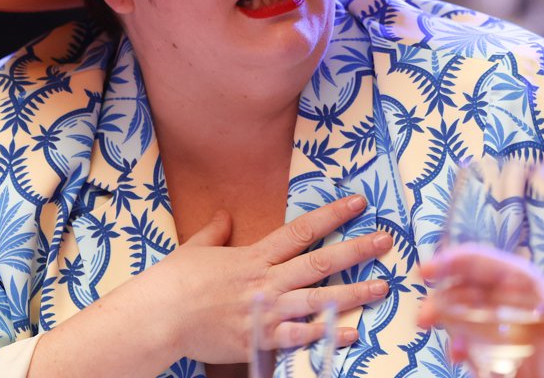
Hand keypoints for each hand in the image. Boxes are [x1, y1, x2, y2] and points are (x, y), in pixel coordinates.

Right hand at [149, 194, 391, 365]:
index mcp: (254, 256)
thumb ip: (216, 231)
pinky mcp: (260, 340)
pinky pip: (300, 338)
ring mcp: (266, 311)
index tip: (358, 203)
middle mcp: (266, 281)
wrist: (158, 317)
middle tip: (385, 241)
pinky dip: (327, 336)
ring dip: (353, 294)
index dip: (332, 215)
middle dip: (356, 250)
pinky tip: (352, 333)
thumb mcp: (195, 247)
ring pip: (318, 300)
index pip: (301, 230)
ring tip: (382, 288)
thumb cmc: (173, 281)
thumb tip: (225, 214)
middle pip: (320, 262)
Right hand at [419, 246, 543, 377]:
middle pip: (467, 286)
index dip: (456, 261)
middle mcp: (510, 304)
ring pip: (461, 312)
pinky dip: (456, 345)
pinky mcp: (492, 353)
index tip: (429, 270)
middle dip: (441, 293)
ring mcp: (498, 329)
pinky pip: (466, 343)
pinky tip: (457, 354)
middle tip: (424, 312)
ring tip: (426, 325)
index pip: (487, 265)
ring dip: (441, 315)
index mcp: (529, 291)